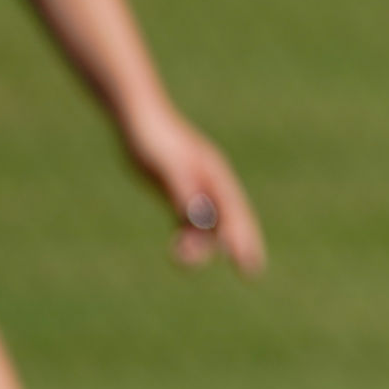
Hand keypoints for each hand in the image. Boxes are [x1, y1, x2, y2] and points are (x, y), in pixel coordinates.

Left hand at [123, 106, 265, 276]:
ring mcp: (196, 186)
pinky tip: (180, 249)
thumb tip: (198, 217)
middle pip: (231, 220)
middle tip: (251, 272)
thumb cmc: (152, 139)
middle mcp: (210, 183)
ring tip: (180, 260)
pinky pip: (190, 219)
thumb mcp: (166, 165)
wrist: (137, 116)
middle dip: (241, 244)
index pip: (234, 213)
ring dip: (202, 244)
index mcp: (214, 175)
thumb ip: (183, 189)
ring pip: (208, 223)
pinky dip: (189, 235)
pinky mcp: (178, 190)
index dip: (243, 238)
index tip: (249, 263)